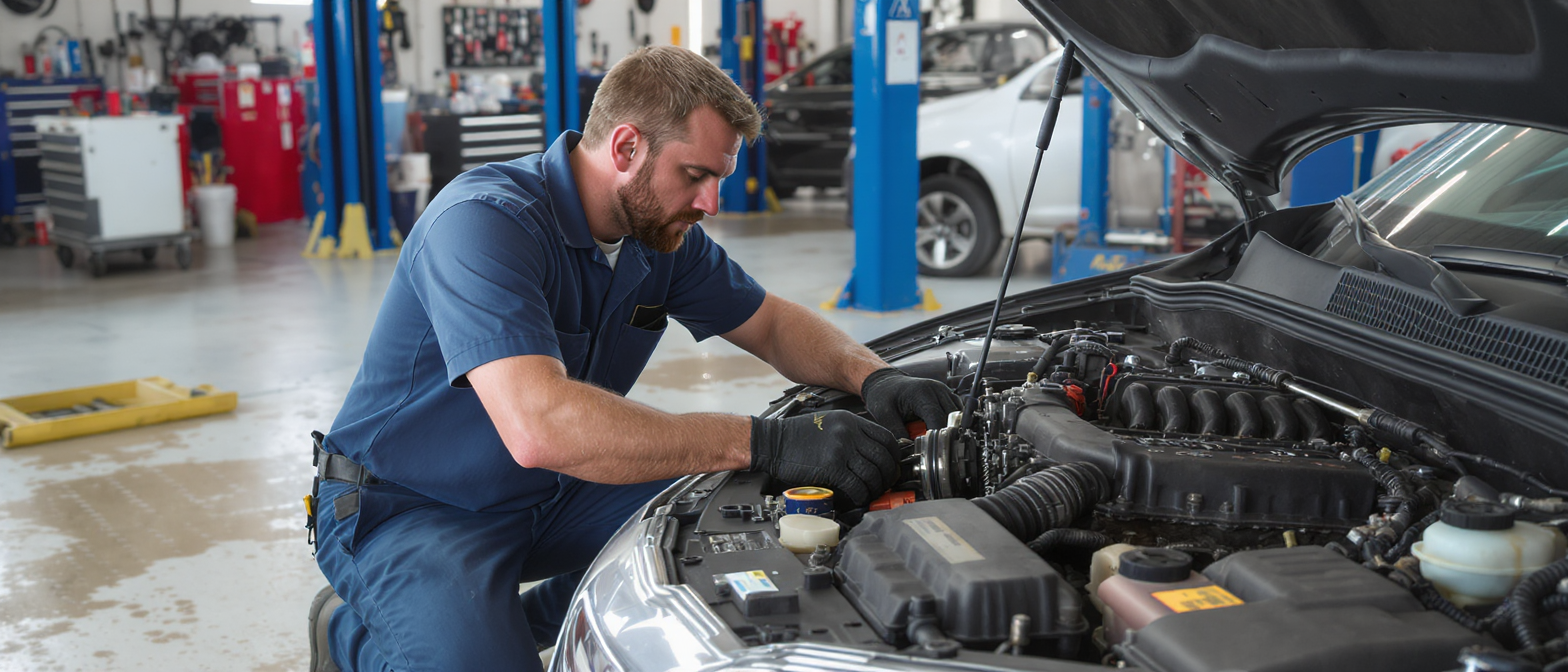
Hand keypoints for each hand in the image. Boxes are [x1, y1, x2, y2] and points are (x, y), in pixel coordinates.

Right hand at [749, 411, 899, 506]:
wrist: (772, 442)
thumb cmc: (797, 435)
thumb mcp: (829, 423)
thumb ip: (851, 433)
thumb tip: (871, 453)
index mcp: (851, 421)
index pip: (886, 438)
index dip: (894, 455)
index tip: (892, 465)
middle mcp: (849, 433)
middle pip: (884, 458)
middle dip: (889, 475)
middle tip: (885, 484)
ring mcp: (841, 450)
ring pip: (873, 474)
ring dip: (875, 488)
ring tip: (871, 493)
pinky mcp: (831, 468)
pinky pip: (857, 486)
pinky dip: (861, 496)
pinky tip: (857, 498)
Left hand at [859, 368, 961, 439]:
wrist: (887, 383)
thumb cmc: (884, 396)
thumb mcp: (884, 414)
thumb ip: (896, 431)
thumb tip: (908, 449)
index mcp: (922, 393)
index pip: (938, 418)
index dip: (937, 437)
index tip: (931, 450)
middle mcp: (937, 390)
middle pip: (952, 418)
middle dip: (944, 435)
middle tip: (933, 449)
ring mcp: (944, 392)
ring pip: (958, 416)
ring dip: (949, 429)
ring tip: (934, 440)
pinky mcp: (947, 396)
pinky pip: (956, 413)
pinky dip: (950, 424)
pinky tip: (938, 430)